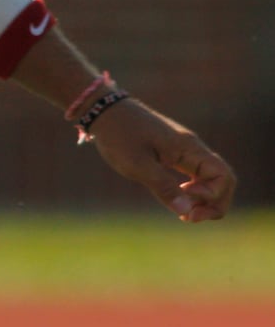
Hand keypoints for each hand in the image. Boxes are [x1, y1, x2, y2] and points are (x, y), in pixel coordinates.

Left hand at [87, 97, 235, 222]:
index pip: (223, 176)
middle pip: (223, 180)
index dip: (212, 195)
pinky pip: (196, 175)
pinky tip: (178, 199)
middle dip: (214, 203)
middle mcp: (192, 147)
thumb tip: (187, 211)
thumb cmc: (118, 134)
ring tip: (184, 213)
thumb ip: (163, 187)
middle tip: (189, 217)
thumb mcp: (137, 164)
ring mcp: (184, 149)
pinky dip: (193, 191)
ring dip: (204, 199)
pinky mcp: (173, 152)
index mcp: (188, 147)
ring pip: (210, 179)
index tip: (185, 197)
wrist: (103, 109)